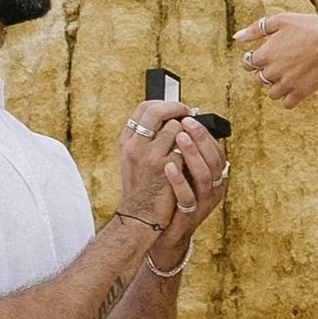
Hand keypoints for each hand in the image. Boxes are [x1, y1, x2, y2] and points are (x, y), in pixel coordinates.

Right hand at [114, 93, 194, 227]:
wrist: (141, 215)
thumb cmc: (142, 187)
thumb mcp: (133, 159)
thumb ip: (145, 139)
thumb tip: (171, 117)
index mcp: (127, 141)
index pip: (143, 108)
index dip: (163, 103)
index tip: (175, 108)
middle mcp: (135, 146)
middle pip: (157, 111)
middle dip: (177, 108)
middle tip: (188, 113)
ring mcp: (150, 156)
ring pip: (175, 127)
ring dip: (186, 132)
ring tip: (188, 140)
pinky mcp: (166, 168)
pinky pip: (184, 147)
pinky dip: (190, 150)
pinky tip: (190, 157)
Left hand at [149, 114, 228, 263]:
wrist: (159, 229)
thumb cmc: (170, 195)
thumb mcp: (183, 171)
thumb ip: (186, 152)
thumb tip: (179, 120)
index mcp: (215, 176)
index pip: (216, 150)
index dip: (204, 132)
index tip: (188, 116)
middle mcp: (214, 188)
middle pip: (214, 160)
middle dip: (200, 138)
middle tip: (185, 122)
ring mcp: (203, 203)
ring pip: (205, 177)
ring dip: (192, 155)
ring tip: (179, 138)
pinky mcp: (190, 216)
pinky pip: (187, 197)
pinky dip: (179, 180)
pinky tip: (168, 165)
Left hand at [235, 13, 317, 105]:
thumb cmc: (309, 28)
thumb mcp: (281, 20)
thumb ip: (256, 29)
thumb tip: (237, 37)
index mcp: (265, 55)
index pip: (247, 64)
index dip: (253, 59)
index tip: (264, 55)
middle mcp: (272, 72)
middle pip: (258, 79)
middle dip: (265, 72)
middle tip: (281, 62)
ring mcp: (286, 85)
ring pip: (271, 93)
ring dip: (276, 85)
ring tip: (290, 74)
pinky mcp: (300, 93)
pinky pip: (286, 103)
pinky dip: (288, 97)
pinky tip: (296, 86)